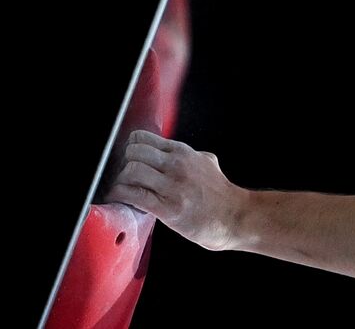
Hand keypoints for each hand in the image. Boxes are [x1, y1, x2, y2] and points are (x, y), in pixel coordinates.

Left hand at [102, 129, 246, 251]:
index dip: (131, 148)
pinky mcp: (167, 208)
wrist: (234, 216)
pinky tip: (120, 199)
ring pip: (131, 172)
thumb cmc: (221, 193)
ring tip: (123, 189)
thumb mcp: (209, 162)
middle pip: (134, 152)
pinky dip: (122, 196)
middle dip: (124, 163)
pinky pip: (135, 195)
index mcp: (183, 152)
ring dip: (122, 181)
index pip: (143, 138)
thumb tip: (183, 154)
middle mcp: (176, 165)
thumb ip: (192, 156)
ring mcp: (172, 186)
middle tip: (125, 176)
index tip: (131, 159)